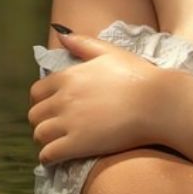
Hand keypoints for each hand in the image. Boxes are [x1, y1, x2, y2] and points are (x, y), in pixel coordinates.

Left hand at [28, 29, 164, 164]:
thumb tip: (61, 34)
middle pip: (34, 115)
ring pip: (39, 135)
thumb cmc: (138, 75)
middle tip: (55, 127)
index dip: (41, 101)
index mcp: (68, 76)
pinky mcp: (77, 145)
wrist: (157, 103)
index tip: (52, 108)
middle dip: (42, 121)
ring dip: (45, 140)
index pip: (37, 92)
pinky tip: (57, 159)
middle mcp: (63, 98)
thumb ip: (82, 43)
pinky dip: (48, 158)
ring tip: (57, 143)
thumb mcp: (110, 51)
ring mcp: (69, 122)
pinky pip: (48, 155)